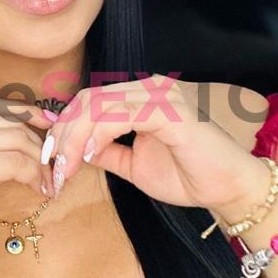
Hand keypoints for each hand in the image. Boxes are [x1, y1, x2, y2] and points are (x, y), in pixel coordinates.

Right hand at [0, 97, 53, 269]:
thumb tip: (12, 155)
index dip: (26, 111)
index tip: (48, 124)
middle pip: (10, 121)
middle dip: (40, 141)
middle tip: (55, 163)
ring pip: (17, 140)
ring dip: (41, 161)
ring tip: (49, 181)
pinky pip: (15, 163)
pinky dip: (34, 175)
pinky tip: (39, 189)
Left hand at [43, 74, 266, 214]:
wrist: (229, 189)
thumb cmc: (188, 175)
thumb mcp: (132, 165)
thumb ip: (104, 151)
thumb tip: (69, 149)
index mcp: (141, 97)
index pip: (88, 101)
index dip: (62, 128)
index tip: (49, 159)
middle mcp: (149, 88)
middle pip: (87, 100)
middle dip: (61, 134)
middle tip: (52, 167)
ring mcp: (160, 95)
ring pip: (98, 105)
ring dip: (73, 138)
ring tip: (65, 168)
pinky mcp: (170, 110)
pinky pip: (120, 115)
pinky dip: (97, 135)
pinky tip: (87, 156)